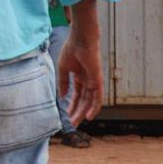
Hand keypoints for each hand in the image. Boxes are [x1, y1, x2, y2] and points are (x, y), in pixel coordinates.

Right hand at [57, 0, 102, 125]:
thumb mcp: (63, 69)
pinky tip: (89, 116)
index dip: (72, 105)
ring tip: (77, 121)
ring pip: (90, 101)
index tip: (67, 115)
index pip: (77, 95)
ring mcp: (94, 81)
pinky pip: (98, 97)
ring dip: (84, 112)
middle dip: (77, 112)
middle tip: (72, 123)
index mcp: (80, 77)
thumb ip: (64, 83)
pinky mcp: (98, 81)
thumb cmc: (72, 50)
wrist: (80, 40)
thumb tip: (63, 97)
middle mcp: (88, 81)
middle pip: (83, 101)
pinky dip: (94, 107)